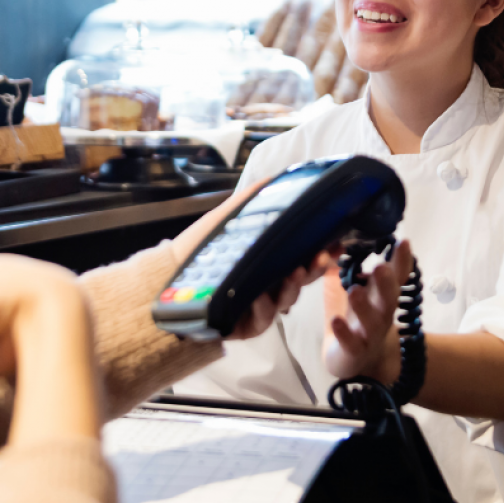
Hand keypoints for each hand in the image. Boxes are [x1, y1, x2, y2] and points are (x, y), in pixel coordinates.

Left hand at [173, 178, 341, 341]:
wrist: (167, 274)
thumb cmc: (200, 248)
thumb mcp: (228, 219)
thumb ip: (253, 199)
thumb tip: (274, 177)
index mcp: (272, 259)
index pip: (306, 255)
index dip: (323, 250)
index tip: (336, 240)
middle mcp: (270, 283)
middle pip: (303, 278)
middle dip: (316, 268)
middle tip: (322, 257)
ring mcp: (260, 305)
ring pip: (288, 299)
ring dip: (293, 286)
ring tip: (292, 272)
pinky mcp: (246, 325)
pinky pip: (264, 319)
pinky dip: (265, 308)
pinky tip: (262, 298)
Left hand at [322, 240, 412, 382]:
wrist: (359, 362)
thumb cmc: (358, 318)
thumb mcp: (359, 288)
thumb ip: (354, 266)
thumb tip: (345, 235)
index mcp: (383, 297)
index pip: (396, 276)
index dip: (401, 260)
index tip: (403, 241)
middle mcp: (381, 315)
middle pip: (388, 299)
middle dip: (386, 284)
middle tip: (381, 267)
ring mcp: (369, 335)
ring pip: (371, 322)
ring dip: (364, 307)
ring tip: (355, 291)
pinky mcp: (354, 352)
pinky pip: (350, 343)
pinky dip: (344, 333)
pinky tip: (336, 321)